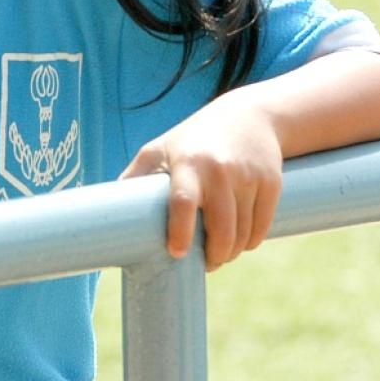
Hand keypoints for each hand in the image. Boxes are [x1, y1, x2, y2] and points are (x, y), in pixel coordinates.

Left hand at [120, 92, 283, 270]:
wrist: (250, 116)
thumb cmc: (194, 138)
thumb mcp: (161, 147)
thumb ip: (136, 175)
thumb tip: (107, 209)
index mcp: (188, 162)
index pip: (183, 202)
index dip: (180, 230)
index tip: (176, 253)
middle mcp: (219, 170)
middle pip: (221, 228)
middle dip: (213, 255)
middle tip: (204, 265)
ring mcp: (248, 177)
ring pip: (243, 233)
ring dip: (231, 253)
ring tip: (219, 256)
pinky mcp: (272, 183)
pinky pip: (262, 226)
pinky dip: (251, 241)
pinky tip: (241, 243)